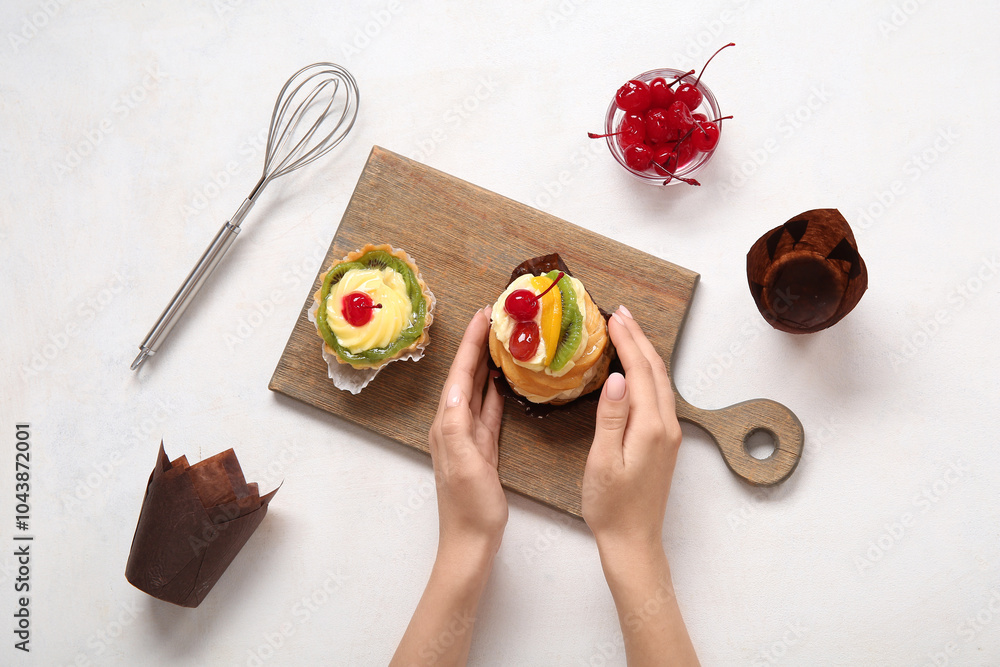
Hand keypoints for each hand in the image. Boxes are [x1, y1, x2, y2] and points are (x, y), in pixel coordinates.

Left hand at [392, 308, 505, 665]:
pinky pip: (488, 410)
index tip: (483, 315)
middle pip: (466, 376)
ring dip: (486, 364)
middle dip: (477, 346)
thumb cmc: (469, 507)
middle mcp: (453, 425)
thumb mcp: (465, 463)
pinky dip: (495, 391)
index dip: (471, 344)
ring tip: (500, 339)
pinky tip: (502, 380)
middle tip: (495, 317)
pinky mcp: (482, 448)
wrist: (472, 541)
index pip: (459, 375)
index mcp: (447, 425)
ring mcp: (468, 436)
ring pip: (477, 389)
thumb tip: (459, 388)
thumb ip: (458, 426)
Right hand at [582, 305, 696, 664]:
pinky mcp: (663, 442)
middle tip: (620, 313)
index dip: (628, 341)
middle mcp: (666, 427)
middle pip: (656, 371)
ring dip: (644, 353)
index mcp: (651, 428)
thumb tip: (618, 379)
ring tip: (627, 331)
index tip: (614, 316)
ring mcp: (668, 435)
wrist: (632, 541)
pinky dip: (647, 373)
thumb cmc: (612, 507)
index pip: (641, 371)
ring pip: (660, 382)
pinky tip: (635, 370)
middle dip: (639, 338)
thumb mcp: (603, 461)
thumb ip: (611, 418)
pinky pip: (658, 396)